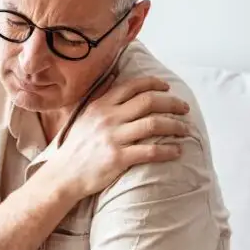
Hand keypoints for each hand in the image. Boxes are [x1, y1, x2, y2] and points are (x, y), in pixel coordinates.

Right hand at [48, 75, 191, 198]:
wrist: (64, 174)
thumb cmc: (76, 146)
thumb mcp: (84, 116)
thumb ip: (100, 96)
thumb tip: (113, 76)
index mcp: (101, 105)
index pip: (132, 86)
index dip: (154, 84)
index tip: (167, 87)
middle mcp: (108, 118)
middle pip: (148, 102)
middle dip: (171, 102)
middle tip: (184, 108)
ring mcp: (113, 138)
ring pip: (153, 124)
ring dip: (175, 125)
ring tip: (185, 129)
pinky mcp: (118, 158)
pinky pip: (150, 151)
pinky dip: (168, 150)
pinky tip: (177, 151)